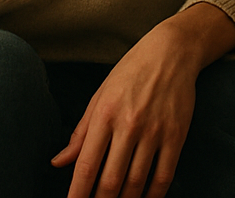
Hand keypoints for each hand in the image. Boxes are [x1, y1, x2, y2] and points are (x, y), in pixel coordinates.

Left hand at [52, 4, 234, 197]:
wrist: (172, 51)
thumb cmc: (132, 71)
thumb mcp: (101, 94)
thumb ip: (81, 132)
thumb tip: (58, 162)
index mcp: (105, 114)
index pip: (86, 166)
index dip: (77, 195)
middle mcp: (129, 124)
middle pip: (110, 181)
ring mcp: (155, 130)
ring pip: (136, 183)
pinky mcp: (176, 134)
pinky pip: (164, 176)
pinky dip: (153, 196)